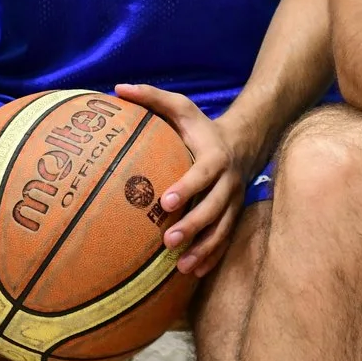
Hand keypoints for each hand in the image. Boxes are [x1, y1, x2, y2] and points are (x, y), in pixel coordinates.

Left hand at [116, 83, 249, 277]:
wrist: (245, 141)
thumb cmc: (201, 127)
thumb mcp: (181, 107)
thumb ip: (152, 98)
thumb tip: (117, 89)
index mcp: (214, 156)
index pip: (203, 174)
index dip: (187, 188)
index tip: (164, 202)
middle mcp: (228, 181)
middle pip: (215, 207)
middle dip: (193, 226)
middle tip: (168, 241)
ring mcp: (234, 202)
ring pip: (222, 229)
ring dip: (203, 249)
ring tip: (181, 266)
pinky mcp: (233, 216)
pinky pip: (226, 240)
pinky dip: (212, 257)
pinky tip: (193, 272)